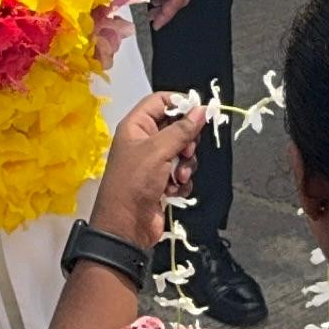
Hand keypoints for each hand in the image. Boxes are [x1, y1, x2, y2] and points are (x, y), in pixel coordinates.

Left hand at [89, 93, 207, 247]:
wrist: (127, 227)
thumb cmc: (134, 184)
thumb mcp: (158, 151)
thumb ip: (182, 129)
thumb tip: (201, 110)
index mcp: (136, 126)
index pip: (160, 101)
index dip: (180, 103)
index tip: (200, 112)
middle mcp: (144, 141)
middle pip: (176, 127)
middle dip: (186, 141)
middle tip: (187, 151)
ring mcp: (153, 163)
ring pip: (182, 152)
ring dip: (186, 164)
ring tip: (178, 176)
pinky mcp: (162, 181)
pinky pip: (182, 172)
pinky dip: (182, 180)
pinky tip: (174, 190)